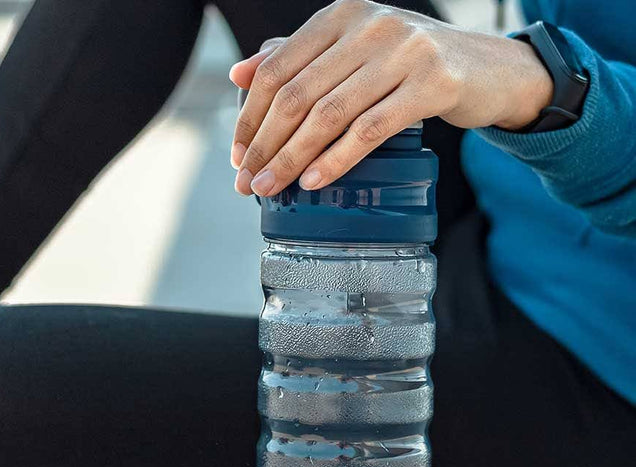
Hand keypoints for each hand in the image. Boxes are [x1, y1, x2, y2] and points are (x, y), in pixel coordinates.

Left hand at [230, 0, 552, 196]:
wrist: (490, 69)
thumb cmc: (409, 65)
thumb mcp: (352, 52)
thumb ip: (298, 58)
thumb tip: (238, 74)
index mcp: (341, 15)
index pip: (277, 69)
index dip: (250, 116)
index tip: (237, 155)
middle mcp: (370, 25)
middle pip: (297, 95)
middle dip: (266, 145)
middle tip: (247, 183)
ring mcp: (404, 51)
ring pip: (329, 115)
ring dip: (293, 158)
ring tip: (271, 188)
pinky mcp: (433, 83)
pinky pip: (370, 130)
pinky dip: (337, 160)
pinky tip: (314, 181)